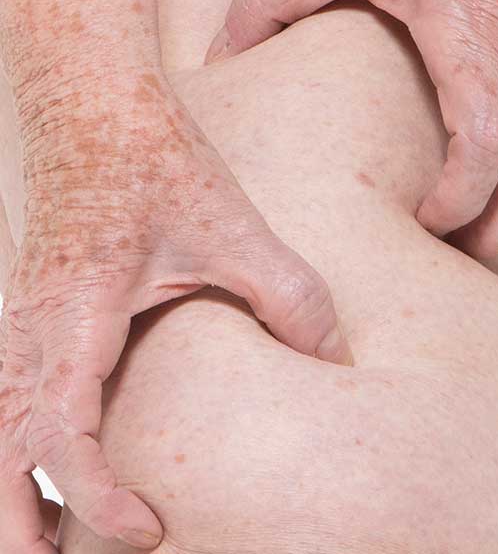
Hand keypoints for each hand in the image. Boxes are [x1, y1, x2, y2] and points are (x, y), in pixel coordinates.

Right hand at [0, 68, 347, 552]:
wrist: (98, 112)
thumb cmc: (159, 166)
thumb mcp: (235, 229)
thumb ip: (291, 297)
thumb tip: (339, 363)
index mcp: (72, 316)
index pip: (58, 436)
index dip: (95, 497)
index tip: (150, 530)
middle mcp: (26, 334)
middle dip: (18, 532)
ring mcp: (17, 330)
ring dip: (13, 501)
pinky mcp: (29, 324)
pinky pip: (7, 408)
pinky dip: (20, 458)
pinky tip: (56, 484)